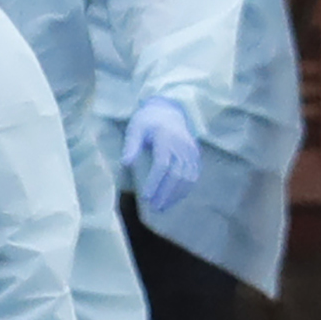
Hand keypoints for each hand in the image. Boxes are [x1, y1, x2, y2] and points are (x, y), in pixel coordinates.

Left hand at [121, 96, 199, 211]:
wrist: (168, 111)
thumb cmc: (146, 122)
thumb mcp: (134, 128)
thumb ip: (131, 145)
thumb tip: (125, 163)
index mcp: (165, 137)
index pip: (162, 164)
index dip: (155, 182)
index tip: (146, 197)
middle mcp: (182, 145)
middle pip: (176, 174)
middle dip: (165, 193)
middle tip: (154, 207)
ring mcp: (191, 151)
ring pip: (187, 177)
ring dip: (176, 195)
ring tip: (163, 207)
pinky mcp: (195, 156)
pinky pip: (193, 175)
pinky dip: (184, 189)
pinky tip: (174, 199)